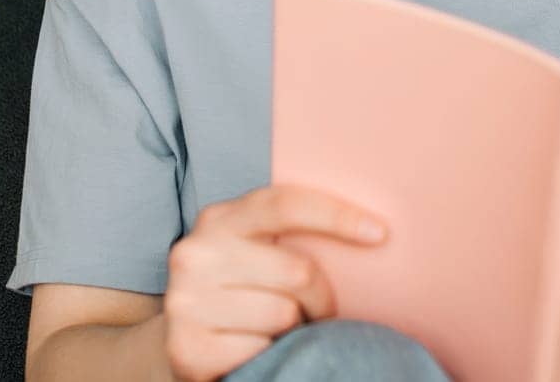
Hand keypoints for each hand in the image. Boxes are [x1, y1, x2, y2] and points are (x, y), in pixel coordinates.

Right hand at [161, 183, 389, 381]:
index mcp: (219, 219)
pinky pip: (260, 350)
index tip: (379, 233)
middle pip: (297, 270)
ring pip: (283, 314)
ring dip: (294, 329)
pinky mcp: (186, 348)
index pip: (285, 204)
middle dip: (320, 297)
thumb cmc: (239, 293)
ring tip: (276, 329)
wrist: (181, 344)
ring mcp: (185, 301)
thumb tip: (372, 230)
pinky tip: (253, 349)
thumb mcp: (254, 251)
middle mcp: (194, 253)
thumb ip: (288, 235)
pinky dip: (268, 355)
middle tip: (316, 310)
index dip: (337, 215)